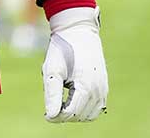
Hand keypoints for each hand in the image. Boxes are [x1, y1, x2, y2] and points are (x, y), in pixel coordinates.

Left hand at [44, 7, 108, 122]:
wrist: (78, 32)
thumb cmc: (62, 50)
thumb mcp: (52, 70)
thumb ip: (52, 94)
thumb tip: (50, 116)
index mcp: (86, 86)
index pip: (71, 113)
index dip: (56, 117)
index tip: (45, 114)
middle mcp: (98, 90)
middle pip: (79, 116)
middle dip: (65, 115)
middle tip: (53, 102)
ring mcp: (103, 89)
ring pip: (89, 115)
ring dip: (75, 113)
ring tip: (63, 100)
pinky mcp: (104, 87)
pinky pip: (96, 108)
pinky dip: (84, 109)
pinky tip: (72, 98)